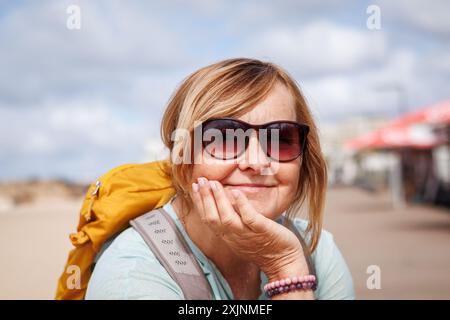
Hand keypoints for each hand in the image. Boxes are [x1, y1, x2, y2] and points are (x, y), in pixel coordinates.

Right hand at [190, 177, 307, 275]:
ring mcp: (247, 234)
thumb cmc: (265, 248)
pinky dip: (241, 204)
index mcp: (227, 236)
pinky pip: (249, 217)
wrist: (284, 264)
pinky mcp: (262, 230)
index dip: (199, 202)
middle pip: (211, 218)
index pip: (207, 218)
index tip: (194, 187)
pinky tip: (236, 191)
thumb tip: (227, 202)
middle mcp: (233, 236)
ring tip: (214, 183)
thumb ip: (233, 222)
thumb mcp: (242, 237)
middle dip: (203, 198)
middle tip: (199, 180)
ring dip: (218, 199)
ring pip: (226, 218)